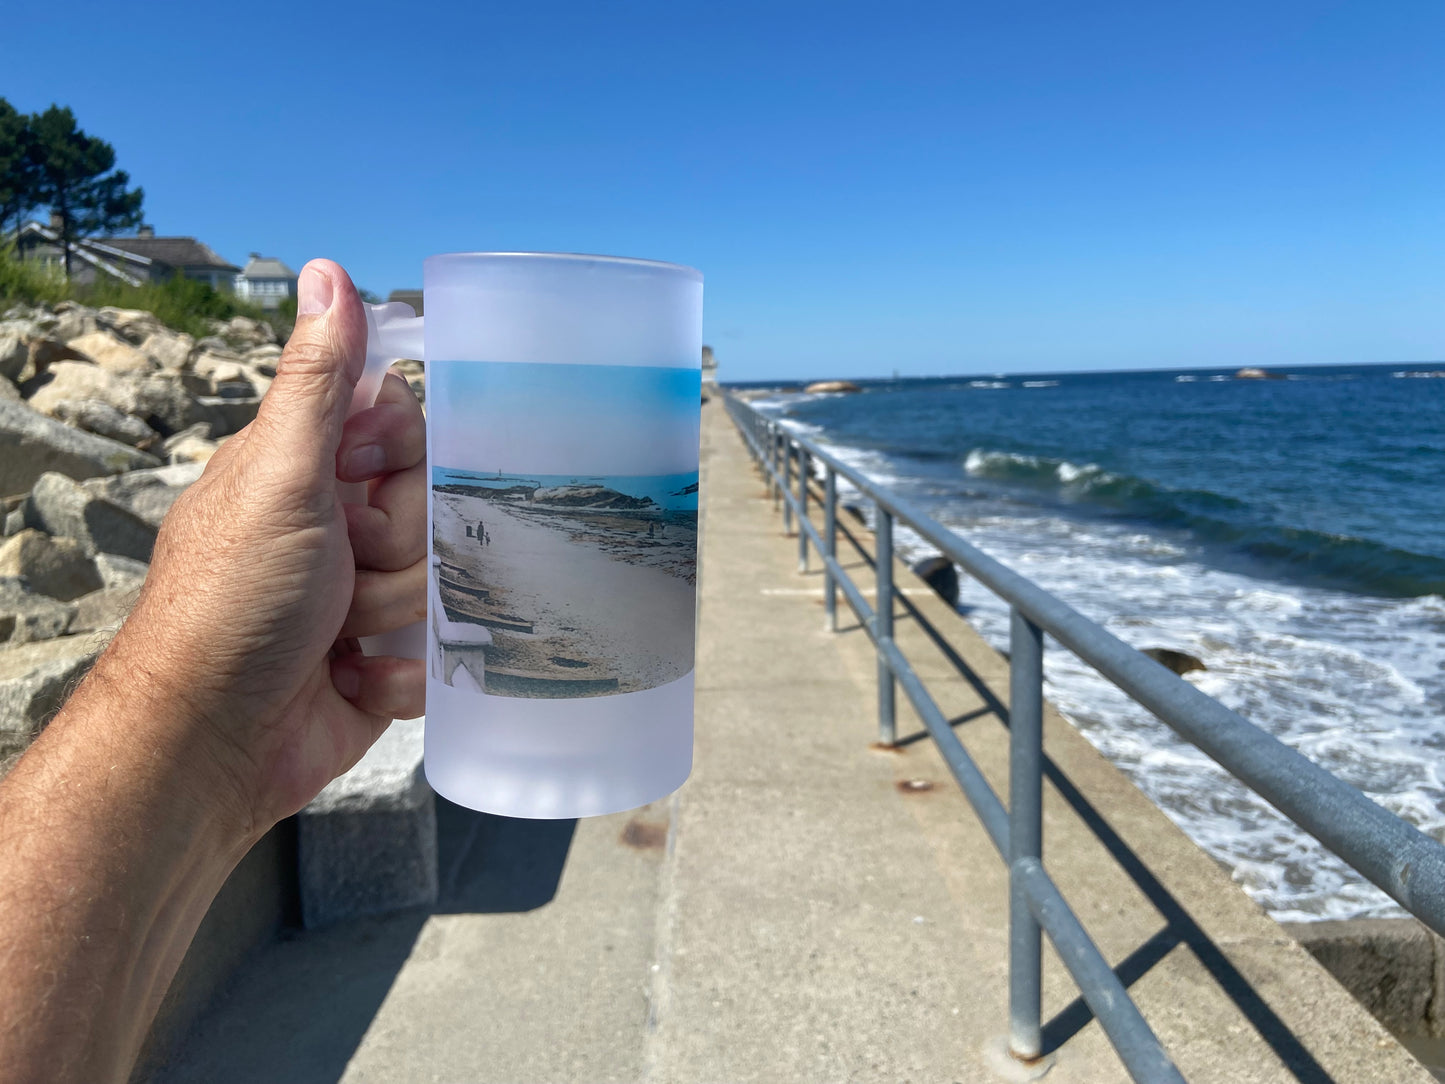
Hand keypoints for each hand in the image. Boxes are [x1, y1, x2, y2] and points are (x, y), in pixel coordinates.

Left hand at [105, 259, 425, 837]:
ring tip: (338, 638)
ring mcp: (367, 596)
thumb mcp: (279, 478)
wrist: (213, 744)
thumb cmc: (233, 601)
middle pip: (436, 505)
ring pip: (447, 580)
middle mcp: (342, 526)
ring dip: (395, 616)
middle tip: (342, 574)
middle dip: (398, 548)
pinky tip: (352, 680)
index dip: (402, 456)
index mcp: (310, 469)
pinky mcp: (389, 662)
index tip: (365, 482)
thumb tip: (328, 271)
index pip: (406, 427)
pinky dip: (400, 673)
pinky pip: (443, 651)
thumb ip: (317, 381)